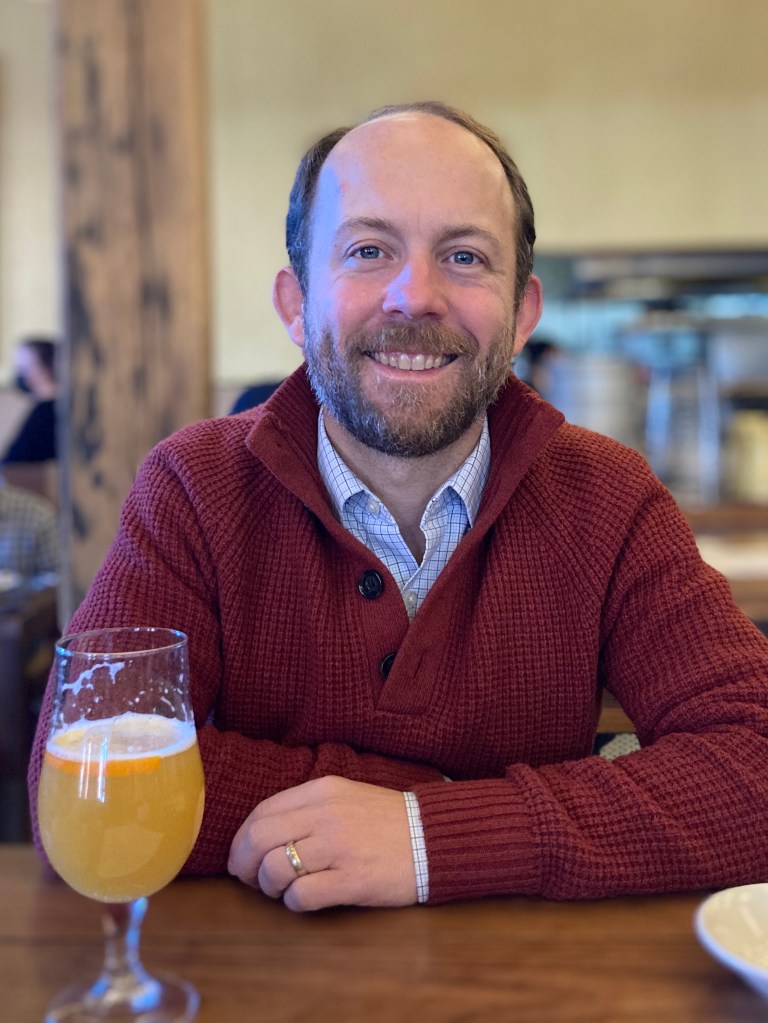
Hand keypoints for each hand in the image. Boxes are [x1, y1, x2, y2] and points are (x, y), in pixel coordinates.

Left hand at [227, 776, 417, 911]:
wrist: (433, 838)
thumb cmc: (385, 821)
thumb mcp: (345, 797)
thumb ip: (306, 808)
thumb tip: (259, 836)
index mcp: (322, 791)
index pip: (262, 812)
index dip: (242, 839)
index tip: (242, 857)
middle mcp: (326, 814)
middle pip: (259, 839)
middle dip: (244, 865)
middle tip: (250, 879)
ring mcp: (339, 847)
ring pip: (275, 868)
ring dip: (269, 886)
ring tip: (283, 890)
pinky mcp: (352, 880)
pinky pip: (301, 896)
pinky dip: (293, 903)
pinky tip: (305, 900)